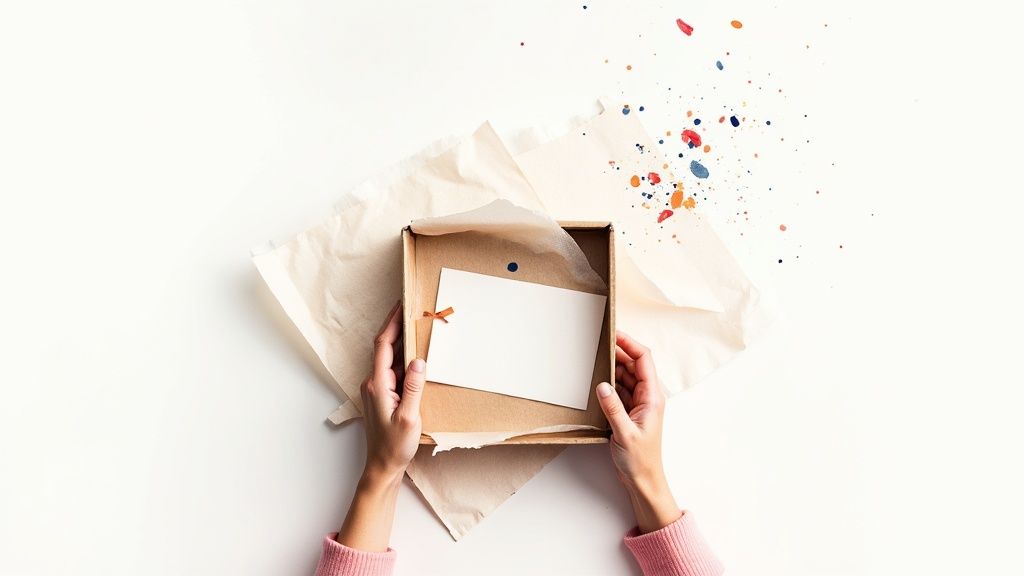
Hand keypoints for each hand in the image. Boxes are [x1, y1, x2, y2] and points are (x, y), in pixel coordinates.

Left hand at [359, 300, 425, 480]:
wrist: (382, 467)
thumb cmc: (394, 446)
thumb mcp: (409, 417)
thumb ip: (414, 388)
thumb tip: (419, 360)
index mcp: (377, 384)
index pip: (383, 345)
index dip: (391, 323)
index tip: (401, 306)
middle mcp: (373, 383)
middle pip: (385, 348)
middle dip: (398, 328)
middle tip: (413, 311)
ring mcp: (377, 390)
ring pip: (391, 360)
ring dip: (403, 344)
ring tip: (418, 329)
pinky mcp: (383, 397)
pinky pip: (394, 372)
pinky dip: (405, 361)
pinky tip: (417, 358)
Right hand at [596, 331, 681, 533]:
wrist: (643, 481)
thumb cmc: (640, 460)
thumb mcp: (625, 434)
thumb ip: (613, 408)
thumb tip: (602, 385)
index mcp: (653, 397)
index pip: (644, 360)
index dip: (630, 344)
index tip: (613, 334)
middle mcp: (647, 397)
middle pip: (634, 364)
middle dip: (618, 353)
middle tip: (597, 345)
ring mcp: (638, 404)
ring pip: (625, 376)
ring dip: (611, 368)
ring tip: (594, 360)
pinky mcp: (628, 413)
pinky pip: (619, 390)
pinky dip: (608, 384)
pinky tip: (596, 382)